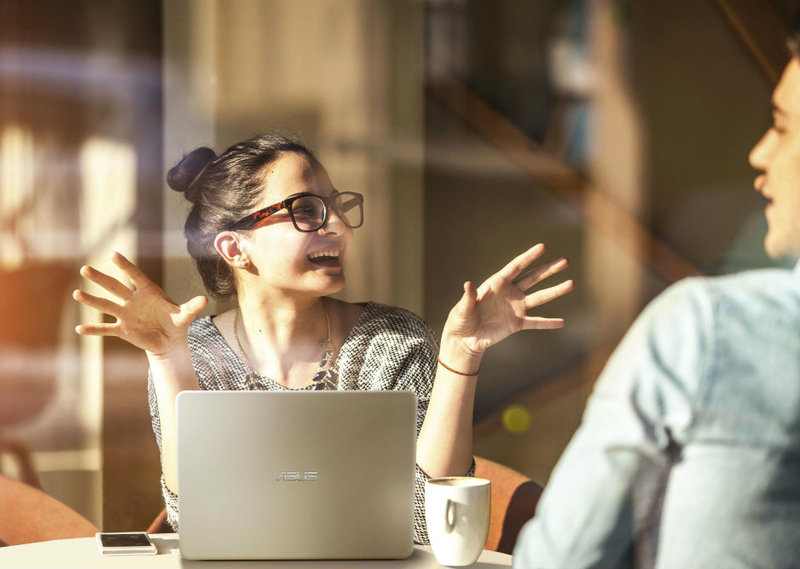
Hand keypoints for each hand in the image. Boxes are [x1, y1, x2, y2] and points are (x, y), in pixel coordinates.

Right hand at [73, 252, 207, 356]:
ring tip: (77, 293)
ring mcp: (126, 315)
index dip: (125, 266)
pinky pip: (106, 328)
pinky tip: (79, 328)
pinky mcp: (123, 330)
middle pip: (114, 287)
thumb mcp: (185, 316)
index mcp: (148, 292)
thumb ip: (192, 307)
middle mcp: (133, 300)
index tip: (113, 254)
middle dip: (100, 279)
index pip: (135, 276)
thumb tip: (204, 300)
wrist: (169, 341)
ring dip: (92, 300)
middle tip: (85, 269)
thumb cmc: (176, 323)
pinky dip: (94, 329)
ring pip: (106, 306)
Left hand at [444, 243, 573, 355]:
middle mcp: (510, 293)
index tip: (542, 247)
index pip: (516, 267)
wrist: (465, 339)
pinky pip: (535, 322)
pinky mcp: (517, 324)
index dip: (528, 257)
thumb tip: (467, 284)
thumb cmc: (460, 320)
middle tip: (565, 261)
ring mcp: (515, 308)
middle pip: (533, 278)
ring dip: (555, 291)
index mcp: (497, 284)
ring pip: (539, 298)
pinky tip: (561, 322)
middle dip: (549, 270)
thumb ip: (468, 297)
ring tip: (571, 283)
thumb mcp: (462, 309)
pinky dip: (548, 323)